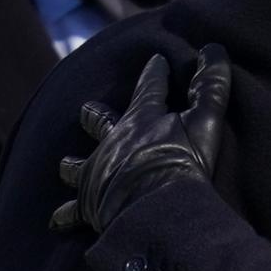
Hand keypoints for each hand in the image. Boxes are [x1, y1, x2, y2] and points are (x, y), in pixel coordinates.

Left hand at [51, 44, 229, 234]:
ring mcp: (98, 172)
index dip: (155, 74)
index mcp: (142, 119)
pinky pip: (71, 213)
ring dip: (72, 166)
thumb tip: (214, 49)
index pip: (149, 88)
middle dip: (94, 116)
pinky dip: (65, 216)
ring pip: (77, 166)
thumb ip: (211, 87)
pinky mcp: (89, 204)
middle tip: (86, 110)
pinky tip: (56, 221)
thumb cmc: (183, 164)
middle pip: (99, 122)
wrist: (155, 208)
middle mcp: (113, 141)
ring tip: (66, 165)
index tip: (156, 60)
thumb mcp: (205, 121)